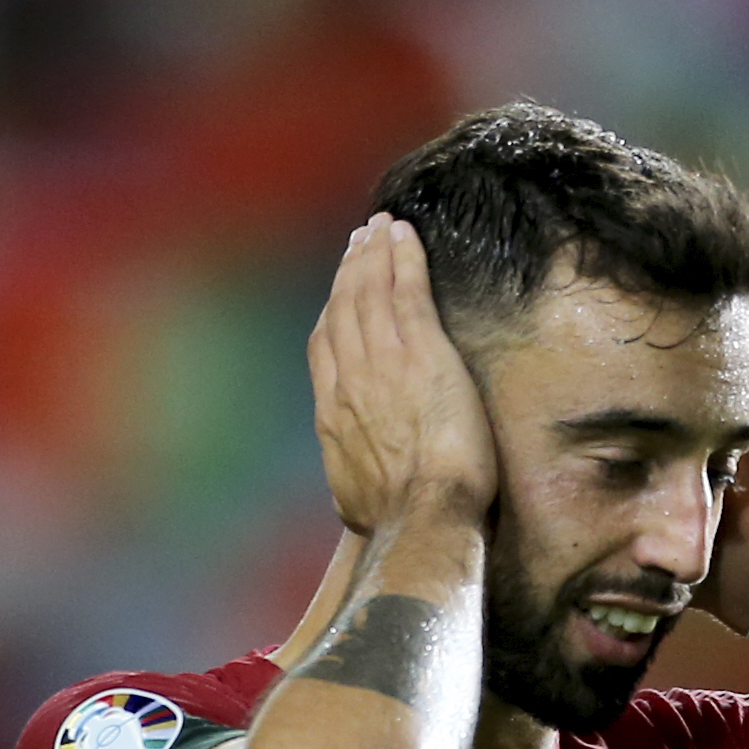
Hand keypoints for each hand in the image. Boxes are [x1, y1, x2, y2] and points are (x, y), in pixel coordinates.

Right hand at [308, 215, 495, 534]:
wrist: (420, 517)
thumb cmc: (394, 521)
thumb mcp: (352, 503)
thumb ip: (347, 480)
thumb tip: (347, 494)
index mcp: (332, 414)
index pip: (325, 346)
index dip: (332, 311)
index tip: (340, 292)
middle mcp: (351, 379)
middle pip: (345, 309)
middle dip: (352, 269)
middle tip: (360, 240)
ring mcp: (384, 362)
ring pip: (372, 292)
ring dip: (375, 253)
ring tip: (380, 227)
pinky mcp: (422, 352)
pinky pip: (408, 291)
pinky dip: (403, 258)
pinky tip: (405, 234)